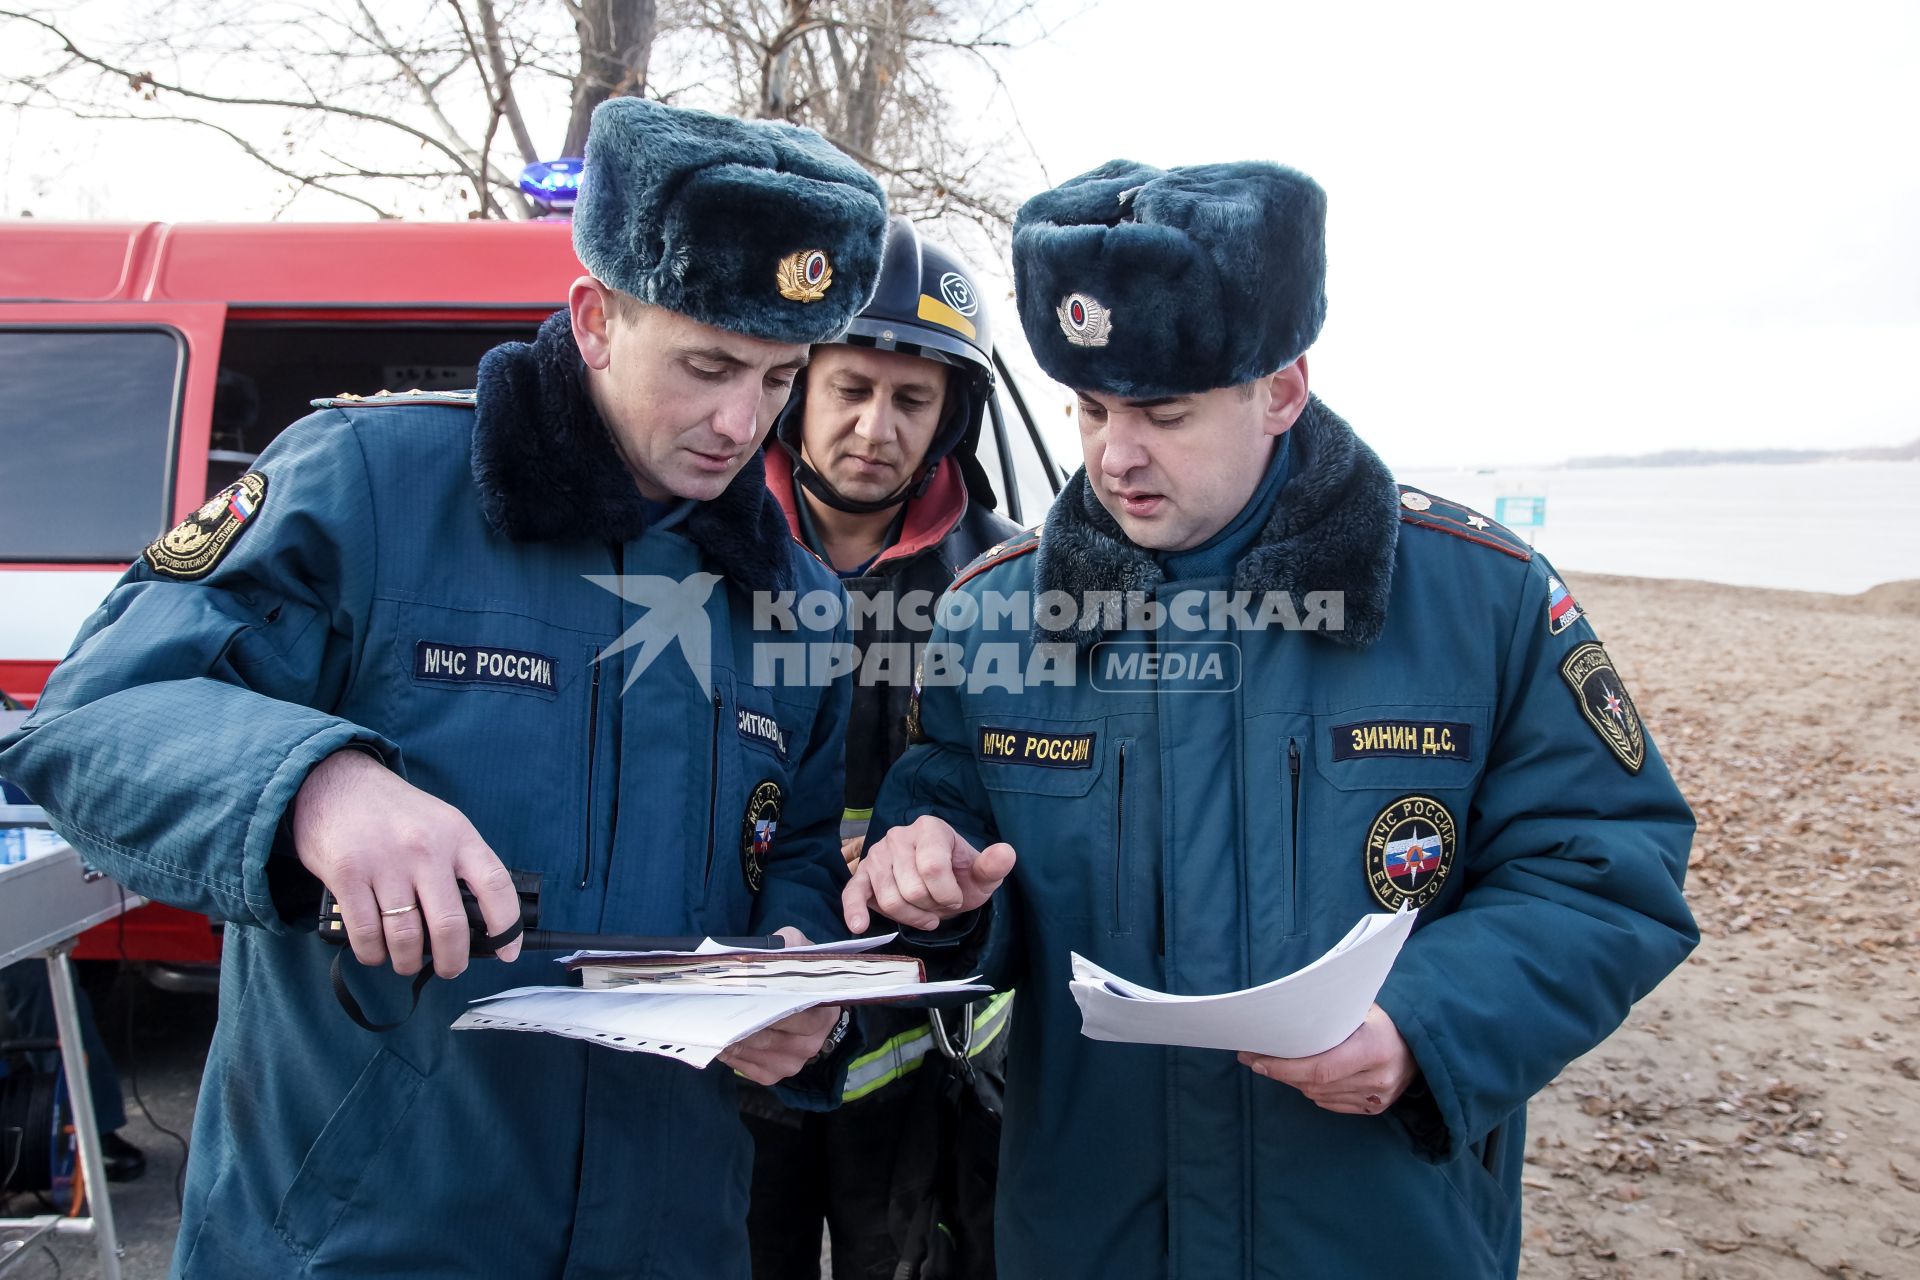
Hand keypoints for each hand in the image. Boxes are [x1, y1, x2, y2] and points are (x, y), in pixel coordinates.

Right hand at [292, 749, 523, 977]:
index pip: (495, 885)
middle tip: (451, 969)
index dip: (507, 925)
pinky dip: (373, 954)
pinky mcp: (347, 875)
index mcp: (457, 834)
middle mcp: (424, 848)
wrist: (335, 781)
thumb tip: (477, 921)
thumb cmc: (393, 812)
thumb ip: (459, 863)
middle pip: (449, 925)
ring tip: (407, 962)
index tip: (508, 952)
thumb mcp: (440, 823)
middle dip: (453, 961)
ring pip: (406, 937)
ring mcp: (384, 862)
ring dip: (408, 962)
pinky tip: (377, 952)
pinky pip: (366, 933)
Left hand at [717, 928, 842, 1084]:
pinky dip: (729, 1053)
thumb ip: (787, 944)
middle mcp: (812, 1042)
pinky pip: (744, 1067)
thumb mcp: (800, 951)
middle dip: (739, 1019)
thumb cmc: (800, 977)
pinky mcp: (773, 1075)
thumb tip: (765, 948)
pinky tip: (718, 1038)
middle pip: (766, 1034)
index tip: (739, 990)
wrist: (808, 1004)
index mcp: (822, 1011)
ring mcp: (793, 1062)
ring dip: (729, 1036)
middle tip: (714, 1006)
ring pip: (752, 1051)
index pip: (791, 1011)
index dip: (764, 1001)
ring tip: (710, 1020)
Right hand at [841, 815, 1014, 932]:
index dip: (946, 894)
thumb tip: (1006, 853)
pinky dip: (856, 911)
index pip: (932, 868)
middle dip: (929, 907)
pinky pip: (853, 893)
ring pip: (889, 899)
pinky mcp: (862, 874)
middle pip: (911, 889)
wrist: (939, 882)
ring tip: (923, 912)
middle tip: (937, 905)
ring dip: (910, 916)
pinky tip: (859, 926)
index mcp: (929, 828)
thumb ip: (993, 865)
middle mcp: (899, 835)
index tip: (955, 897)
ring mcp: (877, 854)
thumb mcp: (981, 874)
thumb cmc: (960, 876)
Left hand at [1238, 1004, 1416, 1115]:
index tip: (1257, 1059)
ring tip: (1275, 1065)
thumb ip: (1328, 1015)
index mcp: (1376, 1048)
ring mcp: (1379, 1098)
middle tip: (1254, 1059)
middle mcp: (1380, 1078)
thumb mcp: (1361, 1007)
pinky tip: (1303, 1076)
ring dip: (1294, 1081)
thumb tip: (1281, 1017)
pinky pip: (1331, 1103)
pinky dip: (1313, 1090)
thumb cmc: (1384, 1017)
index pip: (1320, 1068)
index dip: (1284, 1067)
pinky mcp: (1376, 1108)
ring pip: (1319, 1095)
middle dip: (1281, 1072)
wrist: (1422, 1042)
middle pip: (1315, 1084)